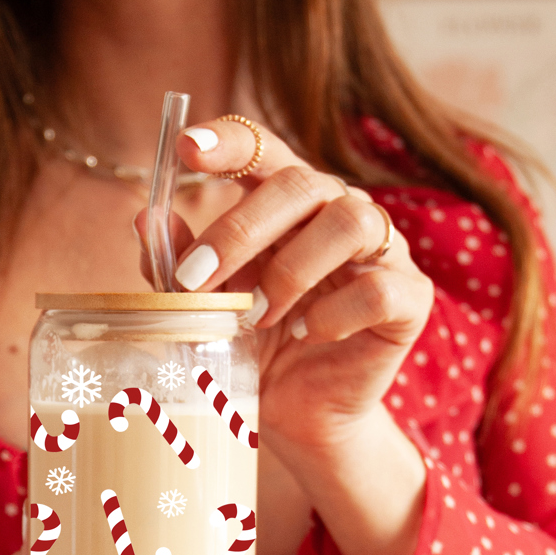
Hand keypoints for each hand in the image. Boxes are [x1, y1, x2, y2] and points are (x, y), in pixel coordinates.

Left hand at [137, 118, 434, 454]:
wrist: (298, 412)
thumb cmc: (254, 347)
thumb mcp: (206, 304)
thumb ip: (178, 262)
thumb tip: (145, 218)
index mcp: (288, 203)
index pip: (265, 149)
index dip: (230, 141)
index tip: (187, 149)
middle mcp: (339, 212)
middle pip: (300, 184)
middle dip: (239, 232)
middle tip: (196, 281)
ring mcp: (383, 252)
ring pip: (351, 223)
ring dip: (291, 272)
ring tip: (257, 317)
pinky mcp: (410, 299)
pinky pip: (379, 289)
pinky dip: (334, 314)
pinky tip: (305, 335)